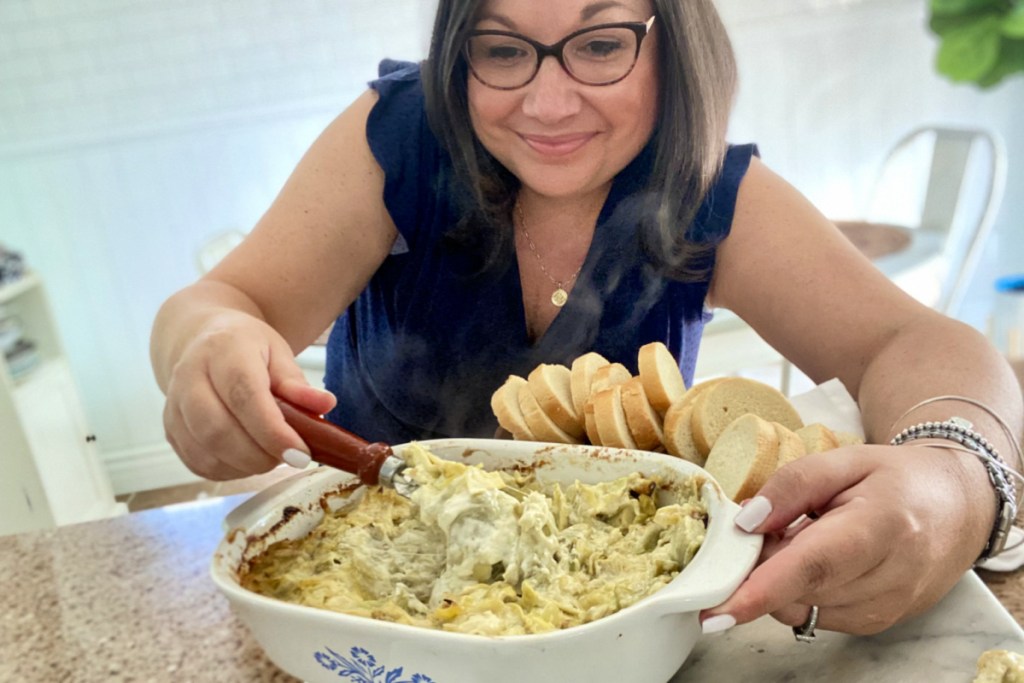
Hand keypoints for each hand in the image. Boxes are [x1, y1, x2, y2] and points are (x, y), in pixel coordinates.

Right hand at [161, 310, 336, 479]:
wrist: (203, 338)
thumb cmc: (246, 348)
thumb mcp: (278, 353)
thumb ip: (298, 384)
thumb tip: (325, 405)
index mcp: (223, 350)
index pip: (244, 396)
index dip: (272, 431)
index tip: (300, 453)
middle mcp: (189, 376)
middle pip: (218, 430)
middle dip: (260, 455)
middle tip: (290, 458)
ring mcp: (174, 405)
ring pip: (205, 451)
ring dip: (245, 466)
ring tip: (272, 456)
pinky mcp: (170, 429)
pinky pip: (198, 463)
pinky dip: (229, 471)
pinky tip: (249, 460)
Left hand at [700, 444, 994, 634]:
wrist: (956, 508)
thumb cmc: (896, 479)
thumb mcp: (843, 460)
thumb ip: (791, 485)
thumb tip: (747, 523)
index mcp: (881, 525)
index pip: (813, 566)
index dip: (761, 590)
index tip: (717, 610)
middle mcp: (890, 577)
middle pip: (797, 590)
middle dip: (760, 567)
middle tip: (765, 528)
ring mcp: (886, 608)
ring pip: (800, 608)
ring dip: (780, 579)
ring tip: (803, 536)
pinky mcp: (877, 623)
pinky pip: (814, 616)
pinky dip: (799, 591)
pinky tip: (816, 559)